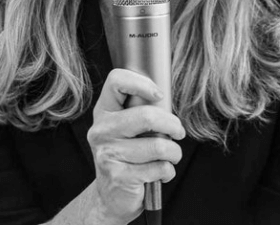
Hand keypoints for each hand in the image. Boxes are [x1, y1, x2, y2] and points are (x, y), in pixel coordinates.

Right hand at [82, 68, 184, 223]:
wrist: (112, 197)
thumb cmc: (127, 158)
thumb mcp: (126, 131)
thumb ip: (141, 111)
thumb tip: (168, 100)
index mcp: (104, 112)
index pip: (116, 81)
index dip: (142, 82)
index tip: (159, 96)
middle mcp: (101, 131)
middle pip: (147, 115)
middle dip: (173, 124)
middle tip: (178, 132)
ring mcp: (108, 154)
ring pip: (159, 146)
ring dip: (174, 153)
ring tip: (171, 157)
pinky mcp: (119, 176)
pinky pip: (159, 168)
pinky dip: (168, 171)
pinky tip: (160, 174)